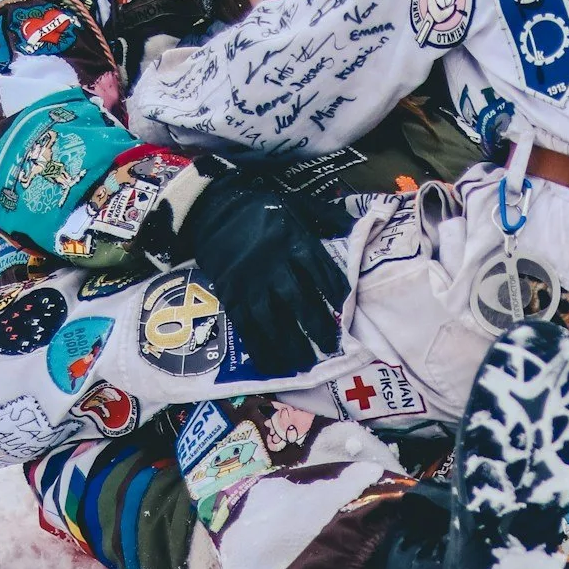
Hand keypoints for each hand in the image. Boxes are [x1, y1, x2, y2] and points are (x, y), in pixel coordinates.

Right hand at [165, 169, 351, 377]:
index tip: (343, 308)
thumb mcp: (297, 203)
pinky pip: (246, 326)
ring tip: (303, 364)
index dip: (332, 290)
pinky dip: (259, 347)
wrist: (212, 209)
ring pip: (272, 318)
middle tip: (329, 347)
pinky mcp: (230, 294)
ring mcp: (249, 282)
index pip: (319, 269)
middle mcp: (272, 264)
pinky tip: (271, 363)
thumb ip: (326, 216)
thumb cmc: (261, 208)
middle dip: (315, 325)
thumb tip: (355, 225)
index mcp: (293, 240)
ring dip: (288, 343)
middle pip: (298, 299)